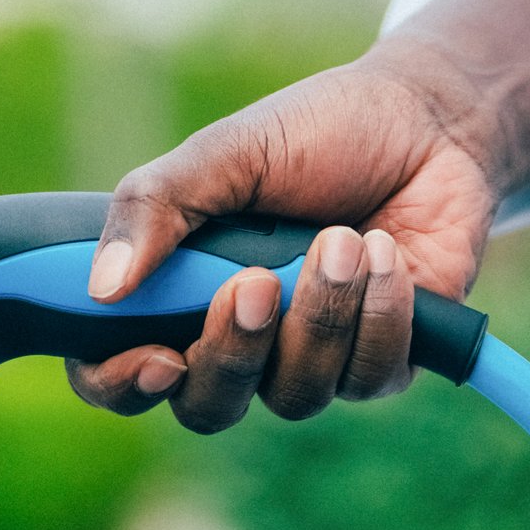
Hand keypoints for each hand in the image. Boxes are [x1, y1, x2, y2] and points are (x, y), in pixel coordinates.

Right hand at [66, 0, 529, 433]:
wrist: (428, 122)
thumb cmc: (316, 133)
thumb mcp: (226, 152)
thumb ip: (156, 207)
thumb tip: (100, 287)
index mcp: (178, 293)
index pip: (117, 374)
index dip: (121, 385)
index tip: (156, 357)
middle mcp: (239, 340)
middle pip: (207, 407)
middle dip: (233, 352)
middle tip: (257, 283)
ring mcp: (310, 358)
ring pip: (295, 395)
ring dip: (320, 316)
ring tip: (344, 239)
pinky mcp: (380, 362)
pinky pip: (368, 378)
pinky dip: (378, 313)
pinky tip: (386, 253)